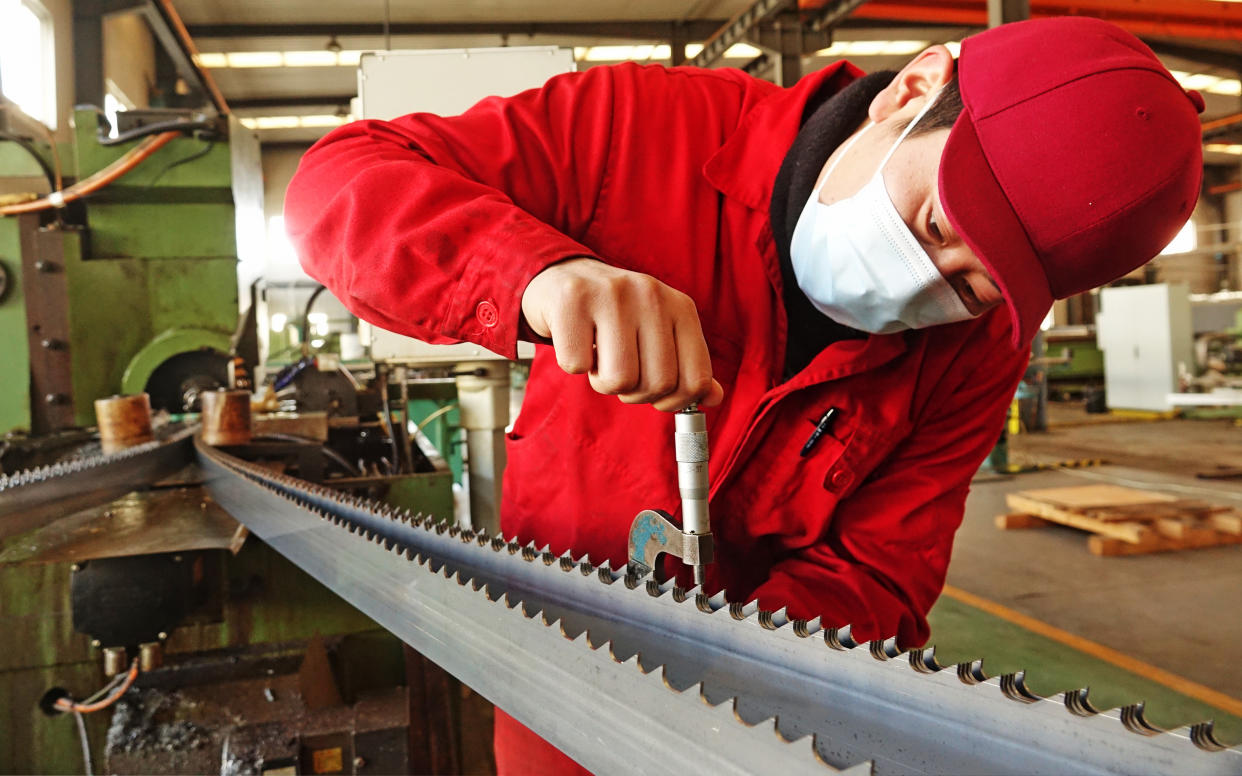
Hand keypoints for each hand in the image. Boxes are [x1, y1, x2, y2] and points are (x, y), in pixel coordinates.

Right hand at [521, 258, 723, 410]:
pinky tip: (576, 340)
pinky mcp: (572, 300)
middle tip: (619, 372)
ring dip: (603, 382)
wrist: (563, 277)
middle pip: (657, 384)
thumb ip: (686, 365)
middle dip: (635, 393)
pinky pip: (577, 367)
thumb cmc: (615, 316)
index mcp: (680, 306)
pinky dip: (573, 365)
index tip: (657, 397)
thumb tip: (714, 398)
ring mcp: (611, 294)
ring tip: (598, 356)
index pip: (695, 378)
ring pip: (619, 380)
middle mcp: (651, 295)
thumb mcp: (658, 333)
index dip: (675, 402)